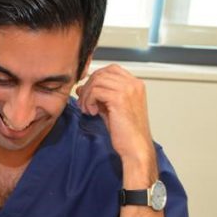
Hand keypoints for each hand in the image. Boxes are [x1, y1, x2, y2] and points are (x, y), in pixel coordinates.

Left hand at [75, 64, 156, 181]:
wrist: (135, 147)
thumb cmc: (125, 132)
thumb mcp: (109, 109)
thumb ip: (98, 96)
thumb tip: (81, 88)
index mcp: (135, 84)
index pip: (110, 69)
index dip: (95, 80)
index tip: (88, 95)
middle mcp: (133, 84)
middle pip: (102, 73)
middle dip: (88, 87)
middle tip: (84, 103)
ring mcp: (128, 89)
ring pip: (97, 81)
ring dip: (87, 95)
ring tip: (87, 110)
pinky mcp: (120, 98)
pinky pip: (96, 91)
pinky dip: (89, 101)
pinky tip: (92, 113)